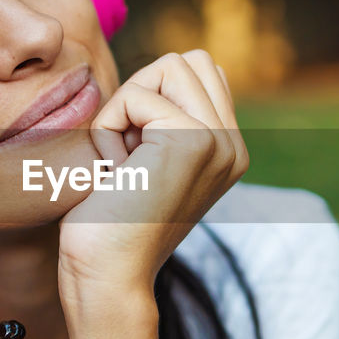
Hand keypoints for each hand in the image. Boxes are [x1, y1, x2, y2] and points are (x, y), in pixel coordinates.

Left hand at [56, 50, 247, 319]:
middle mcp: (232, 146)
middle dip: (142, 92)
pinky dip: (109, 129)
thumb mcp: (145, 163)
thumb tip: (164, 70)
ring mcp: (219, 142)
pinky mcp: (193, 140)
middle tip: (127, 151)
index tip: (135, 155)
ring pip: (168, 67)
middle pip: (188, 60)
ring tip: (123, 162)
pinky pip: (135, 96)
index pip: (201, 72)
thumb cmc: (107, 224)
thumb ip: (165, 121)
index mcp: (227, 151)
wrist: (106, 277)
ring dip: (125, 109)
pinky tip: (115, 175)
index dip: (152, 95)